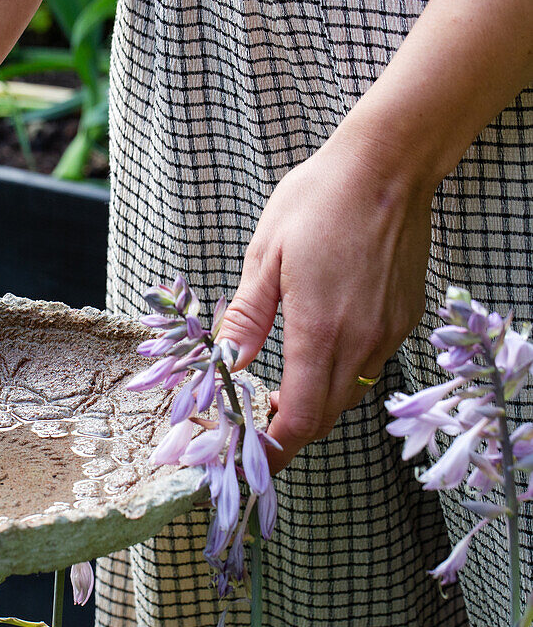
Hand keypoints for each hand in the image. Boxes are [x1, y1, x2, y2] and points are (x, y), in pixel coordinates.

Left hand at [217, 128, 434, 472]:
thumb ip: (246, 319)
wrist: (388, 166)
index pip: (299, 417)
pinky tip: (316, 356)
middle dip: (288, 434)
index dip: (274, 448)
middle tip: (253, 431)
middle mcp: (361, 342)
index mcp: (319, 331)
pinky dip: (338, 378)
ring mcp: (388, 333)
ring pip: (347, 396)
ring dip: (313, 406)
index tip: (249, 460)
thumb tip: (222, 364)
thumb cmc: (317, 202)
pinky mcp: (403, 321)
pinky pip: (368, 368)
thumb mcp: (265, 257)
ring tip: (278, 396)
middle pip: (324, 417)